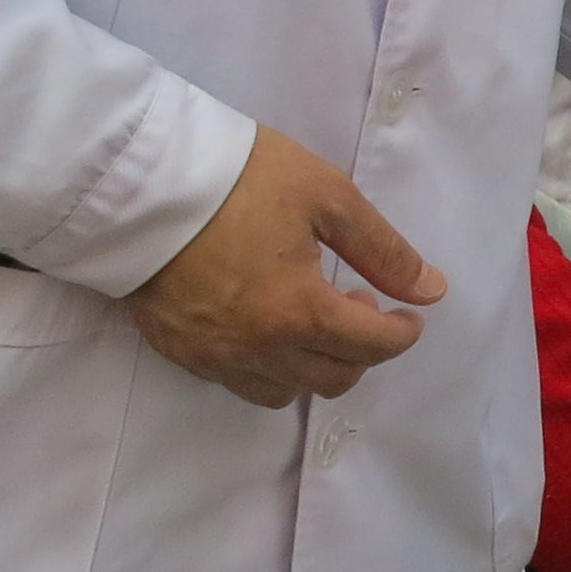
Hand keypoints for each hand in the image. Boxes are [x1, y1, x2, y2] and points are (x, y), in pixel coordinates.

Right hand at [126, 124, 445, 407]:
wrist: (139, 183)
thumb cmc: (241, 179)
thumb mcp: (328, 197)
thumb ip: (383, 250)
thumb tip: (431, 290)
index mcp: (299, 312)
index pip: (371, 347)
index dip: (402, 334)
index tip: (408, 314)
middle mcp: (258, 350)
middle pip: (331, 379)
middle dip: (361, 350)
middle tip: (358, 301)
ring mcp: (213, 357)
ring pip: (283, 392)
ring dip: (314, 365)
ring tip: (311, 314)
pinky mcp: (178, 352)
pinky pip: (237, 382)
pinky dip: (267, 366)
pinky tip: (266, 322)